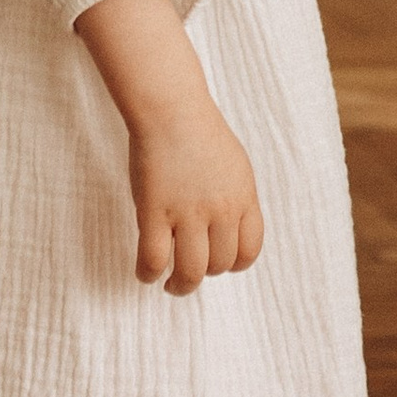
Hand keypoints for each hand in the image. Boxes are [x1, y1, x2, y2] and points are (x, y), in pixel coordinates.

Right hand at [125, 98, 262, 291]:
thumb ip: (237, 200)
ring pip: (191, 271)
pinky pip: (154, 259)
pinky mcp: (155, 212)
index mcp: (244, 198)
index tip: (220, 263)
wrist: (172, 110)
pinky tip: (146, 274)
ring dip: (181, 286)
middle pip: (220, 264)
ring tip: (172, 285)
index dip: (235, 264)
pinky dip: (148, 274)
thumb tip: (231, 233)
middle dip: (206, 273)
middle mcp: (221, 209)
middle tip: (190, 270)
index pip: (249, 250)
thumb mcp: (236, 167)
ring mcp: (188, 212)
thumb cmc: (201, 134)